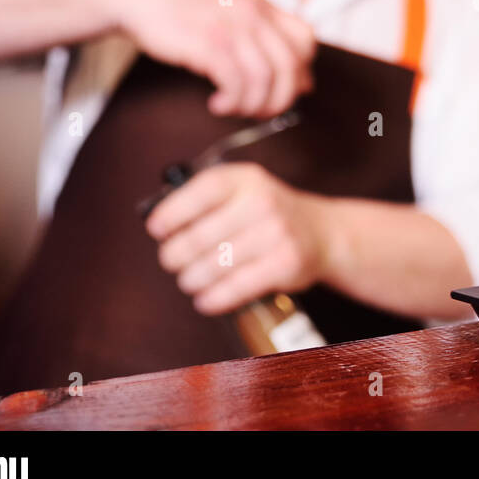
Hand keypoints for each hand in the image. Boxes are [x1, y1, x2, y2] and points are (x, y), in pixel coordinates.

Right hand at [114, 0, 314, 116]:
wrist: (140, 0)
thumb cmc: (186, 16)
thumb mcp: (234, 20)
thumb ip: (266, 45)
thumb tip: (305, 83)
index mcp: (263, 7)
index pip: (306, 40)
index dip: (301, 70)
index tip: (284, 89)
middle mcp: (253, 14)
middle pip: (290, 66)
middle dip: (280, 99)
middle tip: (259, 111)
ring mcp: (232, 27)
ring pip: (265, 79)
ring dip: (252, 104)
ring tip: (234, 108)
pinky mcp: (208, 44)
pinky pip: (236, 83)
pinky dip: (231, 102)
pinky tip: (217, 103)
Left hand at [145, 162, 334, 315]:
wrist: (321, 233)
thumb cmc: (269, 214)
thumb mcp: (244, 190)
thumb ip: (206, 200)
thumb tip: (160, 225)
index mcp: (246, 179)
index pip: (201, 191)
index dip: (172, 212)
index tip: (157, 229)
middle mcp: (263, 202)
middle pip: (200, 236)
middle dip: (176, 255)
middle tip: (171, 261)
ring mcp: (277, 233)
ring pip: (214, 265)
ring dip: (192, 279)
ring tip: (189, 280)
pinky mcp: (286, 264)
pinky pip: (237, 287)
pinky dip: (214, 298)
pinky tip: (206, 299)